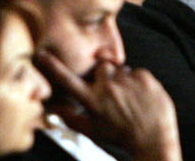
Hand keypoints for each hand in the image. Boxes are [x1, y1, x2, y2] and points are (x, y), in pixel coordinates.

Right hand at [37, 51, 181, 160]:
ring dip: (123, 81)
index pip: (67, 80)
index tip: (41, 54)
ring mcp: (126, 81)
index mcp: (92, 100)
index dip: (52, 66)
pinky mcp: (144, 77)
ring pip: (121, 70)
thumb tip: (50, 110)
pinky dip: (138, 82)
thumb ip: (70, 118)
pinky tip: (141, 98)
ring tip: (130, 100)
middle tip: (114, 94)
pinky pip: (137, 72)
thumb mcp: (92, 131)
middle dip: (106, 76)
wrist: (153, 140)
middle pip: (101, 67)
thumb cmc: (121, 137)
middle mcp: (107, 87)